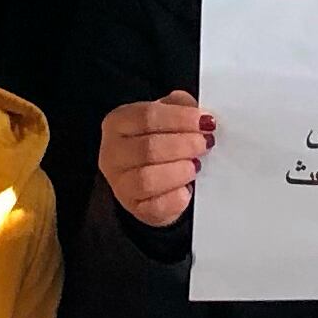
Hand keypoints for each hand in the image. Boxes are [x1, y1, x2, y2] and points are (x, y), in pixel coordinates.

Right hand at [100, 90, 212, 230]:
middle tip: (205, 144)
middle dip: (183, 145)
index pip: (147, 116)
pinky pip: (156, 206)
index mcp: (118, 122)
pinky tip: (188, 189)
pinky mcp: (134, 209)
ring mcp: (120, 183)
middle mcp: (112, 153)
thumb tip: (201, 116)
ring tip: (196, 165)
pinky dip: (177, 198)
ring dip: (179, 171)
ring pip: (147, 179)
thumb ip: (182, 108)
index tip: (205, 121)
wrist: (154, 179)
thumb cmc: (160, 141)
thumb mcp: (168, 117)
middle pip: (148, 148)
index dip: (180, 118)